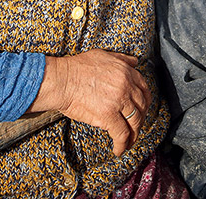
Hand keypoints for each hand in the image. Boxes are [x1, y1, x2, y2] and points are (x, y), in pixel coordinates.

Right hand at [28, 49, 150, 155]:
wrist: (61, 80)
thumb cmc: (76, 68)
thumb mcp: (103, 55)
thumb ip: (121, 59)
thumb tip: (134, 62)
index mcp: (126, 72)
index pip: (144, 89)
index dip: (144, 102)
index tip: (141, 109)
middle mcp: (126, 86)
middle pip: (142, 107)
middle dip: (141, 118)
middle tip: (135, 126)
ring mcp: (118, 101)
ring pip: (135, 122)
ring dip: (134, 134)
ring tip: (129, 141)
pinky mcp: (108, 116)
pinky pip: (122, 134)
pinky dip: (122, 145)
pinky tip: (119, 150)